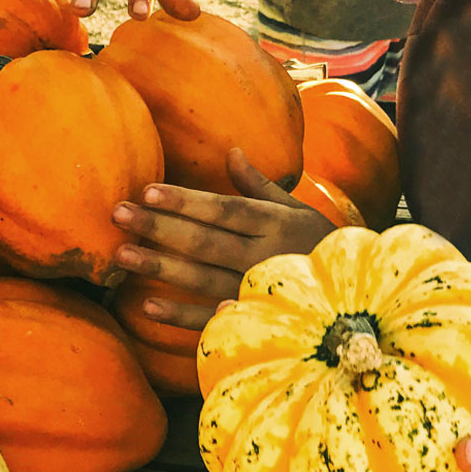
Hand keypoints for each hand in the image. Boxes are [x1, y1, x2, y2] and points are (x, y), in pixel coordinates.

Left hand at [110, 149, 333, 329]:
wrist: (352, 295)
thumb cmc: (316, 242)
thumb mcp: (295, 209)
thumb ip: (259, 186)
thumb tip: (231, 152)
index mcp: (275, 223)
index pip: (224, 209)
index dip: (186, 201)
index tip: (148, 191)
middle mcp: (265, 255)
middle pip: (205, 241)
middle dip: (159, 227)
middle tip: (118, 213)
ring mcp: (255, 290)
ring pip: (201, 278)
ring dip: (160, 267)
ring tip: (122, 254)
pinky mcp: (251, 319)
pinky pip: (210, 319)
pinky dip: (179, 315)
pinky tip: (147, 306)